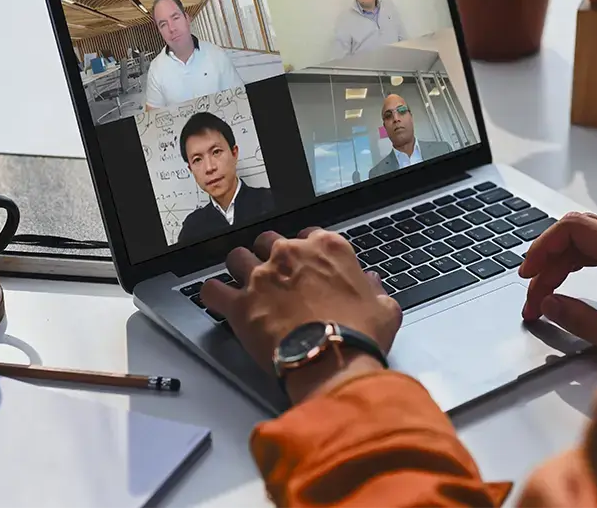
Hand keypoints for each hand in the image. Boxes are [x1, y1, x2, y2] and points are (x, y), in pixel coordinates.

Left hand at [201, 228, 401, 402]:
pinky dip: (214, 295)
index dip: (305, 251)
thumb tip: (372, 284)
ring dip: (240, 269)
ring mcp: (262, 277)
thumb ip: (376, 291)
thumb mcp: (384, 309)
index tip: (305, 265)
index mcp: (327, 248)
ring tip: (245, 285)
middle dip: (269, 255)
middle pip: (268, 240)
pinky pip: (212, 290)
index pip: (308, 234)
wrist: (332, 361)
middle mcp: (290, 254)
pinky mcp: (240, 304)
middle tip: (275, 277)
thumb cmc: (358, 334)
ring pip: (237, 258)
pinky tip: (219, 300)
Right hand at [520, 212, 596, 354]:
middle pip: (578, 232)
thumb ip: (579, 319)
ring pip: (591, 238)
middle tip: (533, 295)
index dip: (542, 248)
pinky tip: (570, 282)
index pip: (572, 228)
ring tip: (546, 295)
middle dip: (549, 261)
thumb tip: (549, 305)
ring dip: (564, 262)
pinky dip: (584, 261)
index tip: (528, 273)